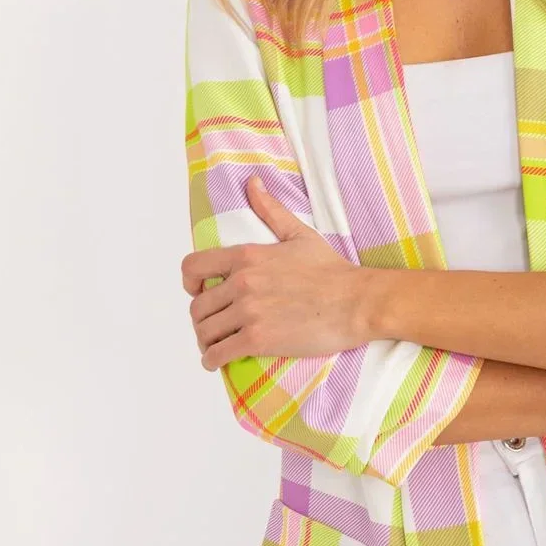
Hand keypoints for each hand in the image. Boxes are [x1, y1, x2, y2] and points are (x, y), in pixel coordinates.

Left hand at [181, 176, 370, 370]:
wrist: (356, 302)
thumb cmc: (332, 270)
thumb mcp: (299, 234)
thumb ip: (270, 209)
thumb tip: (253, 183)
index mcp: (247, 256)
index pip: (193, 267)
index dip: (189, 282)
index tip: (196, 291)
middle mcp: (242, 283)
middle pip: (198, 306)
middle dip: (202, 318)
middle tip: (213, 326)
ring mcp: (249, 312)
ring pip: (205, 331)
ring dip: (205, 341)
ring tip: (213, 345)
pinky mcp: (259, 339)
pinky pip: (219, 353)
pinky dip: (211, 360)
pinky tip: (215, 361)